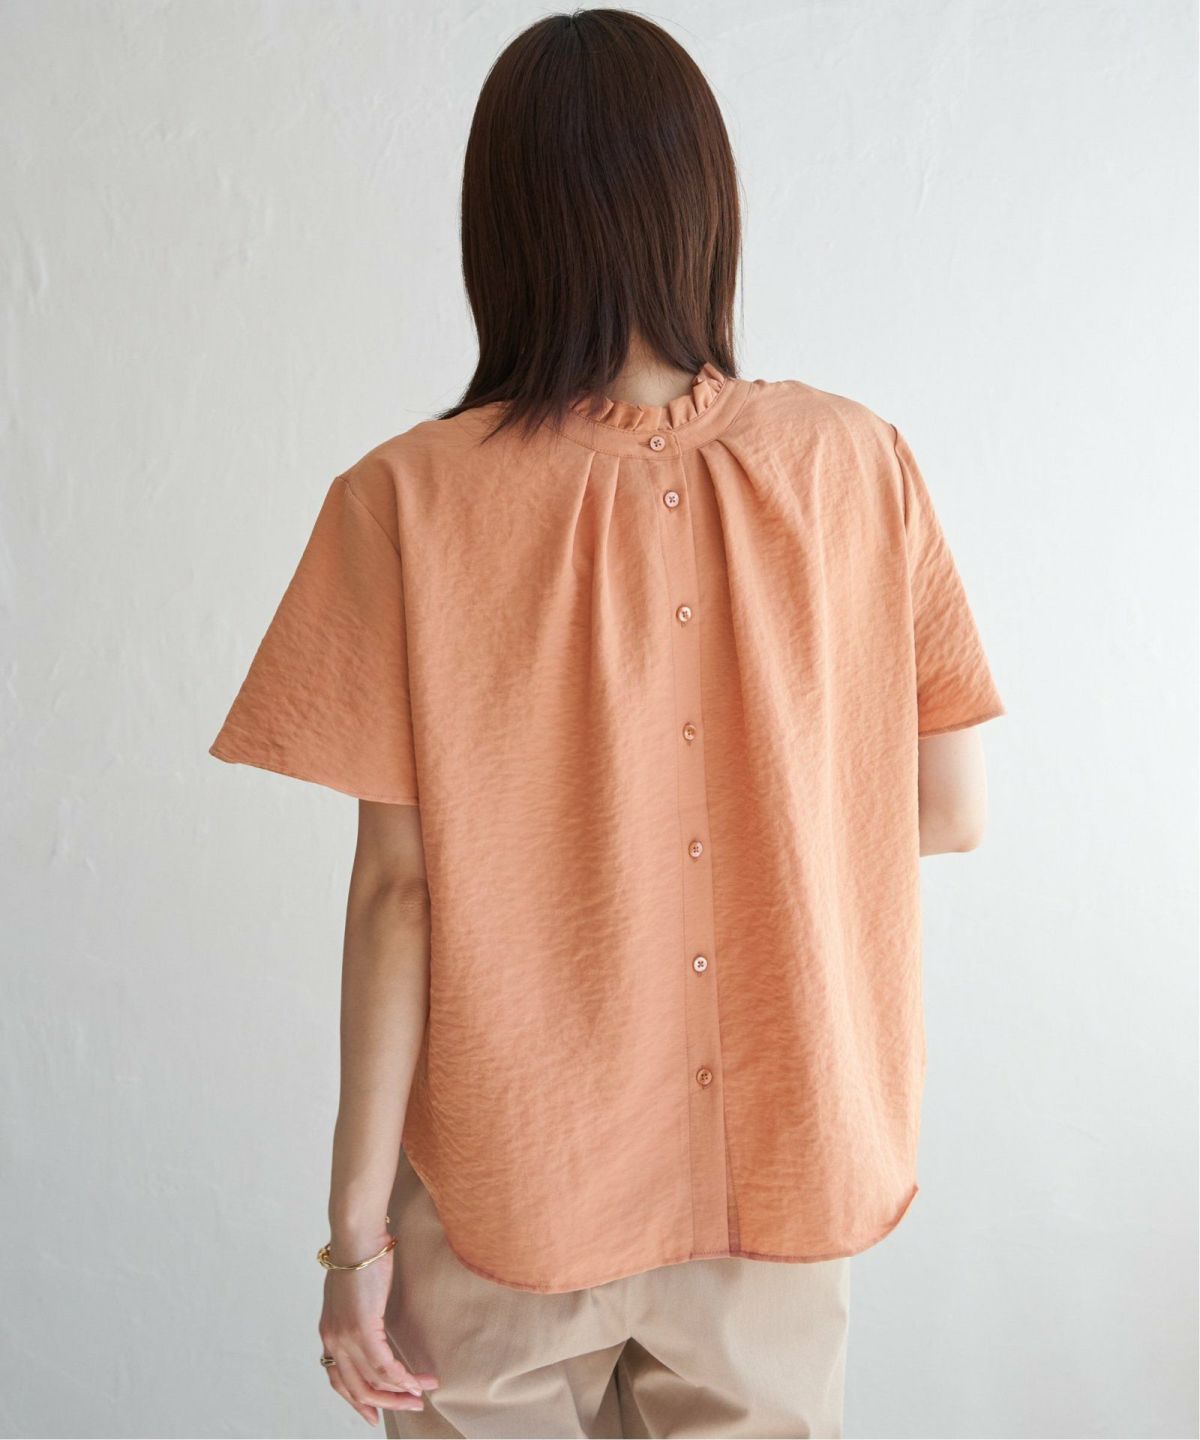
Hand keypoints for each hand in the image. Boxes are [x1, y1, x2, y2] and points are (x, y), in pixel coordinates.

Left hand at [318, 1239, 439, 1426]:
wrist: (357, 1237)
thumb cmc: (360, 1257)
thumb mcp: (352, 1294)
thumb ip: (357, 1316)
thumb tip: (372, 1327)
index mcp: (329, 1333)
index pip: (338, 1381)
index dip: (357, 1402)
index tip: (374, 1417)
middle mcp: (333, 1341)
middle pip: (357, 1389)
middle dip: (386, 1404)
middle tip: (410, 1407)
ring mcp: (346, 1337)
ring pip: (375, 1381)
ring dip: (402, 1391)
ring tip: (423, 1393)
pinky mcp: (363, 1329)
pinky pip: (385, 1366)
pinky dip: (404, 1378)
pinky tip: (419, 1381)